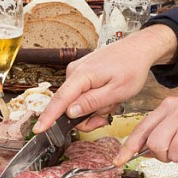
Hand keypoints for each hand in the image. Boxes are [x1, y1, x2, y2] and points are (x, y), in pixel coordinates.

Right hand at [34, 25, 177, 134]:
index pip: (61, 99)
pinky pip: (82, 94)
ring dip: (95, 108)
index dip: (49, 117)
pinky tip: (108, 94)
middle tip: (107, 117)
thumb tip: (70, 112)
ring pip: (78, 102)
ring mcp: (77, 72)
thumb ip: (92, 102)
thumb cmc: (131, 68)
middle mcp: (74, 72)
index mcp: (82, 75)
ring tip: (112, 100)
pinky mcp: (82, 74)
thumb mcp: (117, 91)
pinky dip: (95, 100)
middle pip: (70, 106)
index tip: (38, 129)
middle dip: (88, 116)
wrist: (138, 49)